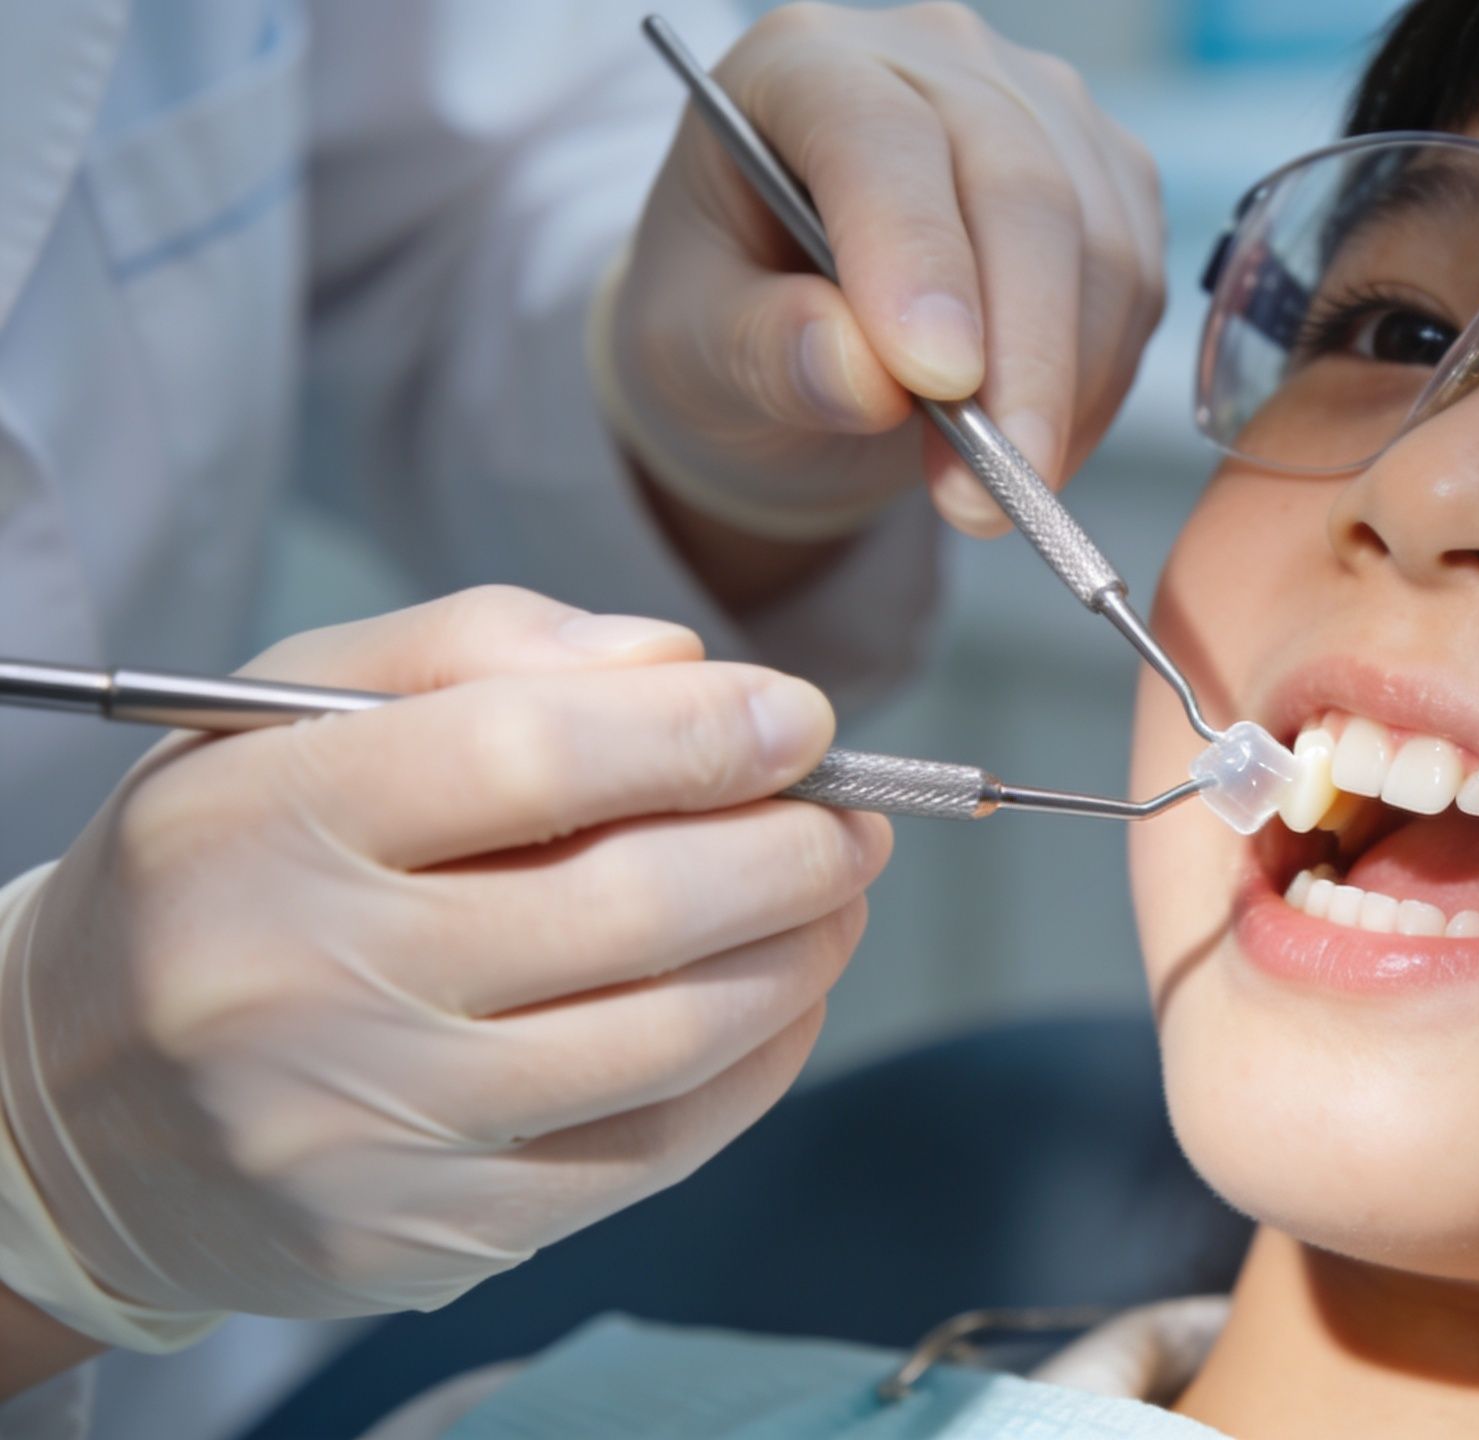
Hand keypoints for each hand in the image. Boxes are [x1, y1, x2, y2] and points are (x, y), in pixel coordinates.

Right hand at [0, 587, 885, 1326]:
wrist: (83, 1102)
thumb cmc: (231, 870)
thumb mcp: (295, 707)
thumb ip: (482, 648)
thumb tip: (679, 665)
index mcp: (265, 819)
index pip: (528, 757)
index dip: (699, 732)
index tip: (800, 717)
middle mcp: (310, 982)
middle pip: (629, 907)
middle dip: (788, 849)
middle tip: (853, 816)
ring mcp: (374, 1127)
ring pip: (666, 1040)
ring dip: (797, 955)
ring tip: (837, 894)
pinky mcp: (431, 1232)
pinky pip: (651, 1151)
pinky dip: (756, 1064)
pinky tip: (783, 996)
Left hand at [601, 1, 1165, 539]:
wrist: (795, 329)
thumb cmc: (730, 316)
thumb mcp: (692, 348)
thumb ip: (761, 349)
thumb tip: (862, 375)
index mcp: (803, 65)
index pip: (880, 136)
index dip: (916, 256)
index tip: (938, 380)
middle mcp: (934, 59)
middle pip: (1020, 188)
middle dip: (1021, 357)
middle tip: (998, 488)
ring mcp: (1039, 109)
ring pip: (1102, 245)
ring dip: (1066, 389)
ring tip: (996, 491)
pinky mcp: (1109, 178)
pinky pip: (1139, 286)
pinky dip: (1098, 387)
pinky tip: (1038, 443)